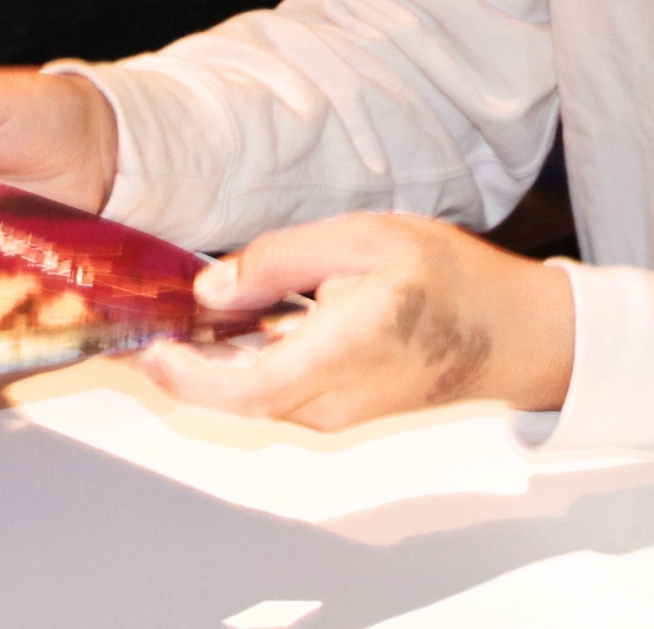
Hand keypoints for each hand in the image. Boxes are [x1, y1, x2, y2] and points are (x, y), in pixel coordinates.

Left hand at [133, 214, 573, 428]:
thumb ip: (280, 261)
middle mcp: (329, 402)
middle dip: (181, 361)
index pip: (239, 390)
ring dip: (210, 360)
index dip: (181, 375)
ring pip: (249, 394)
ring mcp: (333, 414)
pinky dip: (242, 362)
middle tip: (144, 317)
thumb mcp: (361, 239)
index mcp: (337, 355)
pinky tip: (236, 323)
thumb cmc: (448, 280)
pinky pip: (274, 391)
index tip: (144, 345)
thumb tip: (212, 289)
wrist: (509, 331)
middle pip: (232, 396)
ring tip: (184, 311)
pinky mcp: (337, 411)